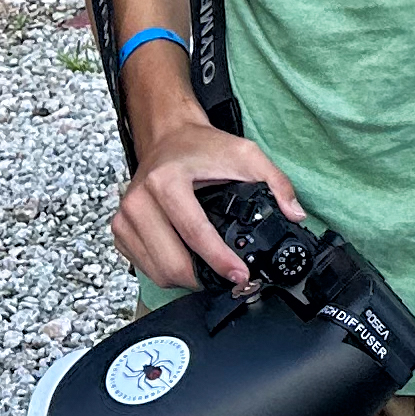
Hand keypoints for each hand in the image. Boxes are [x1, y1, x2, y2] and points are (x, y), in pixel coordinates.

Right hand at [111, 118, 298, 291]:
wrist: (167, 135)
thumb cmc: (201, 146)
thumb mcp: (246, 154)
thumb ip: (276, 182)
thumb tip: (294, 213)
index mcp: (166, 181)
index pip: (195, 233)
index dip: (220, 260)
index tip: (240, 275)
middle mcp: (139, 201)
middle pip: (171, 262)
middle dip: (203, 278)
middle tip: (228, 279)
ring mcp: (125, 217)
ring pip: (156, 271)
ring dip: (186, 280)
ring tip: (210, 273)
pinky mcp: (119, 229)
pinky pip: (144, 266)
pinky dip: (167, 272)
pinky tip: (187, 262)